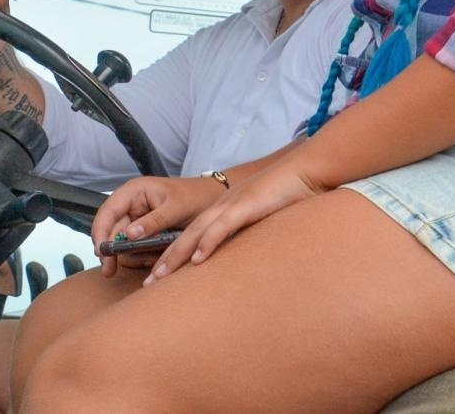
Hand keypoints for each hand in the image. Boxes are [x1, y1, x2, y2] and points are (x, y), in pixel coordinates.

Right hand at [90, 175, 221, 277]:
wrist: (214, 200)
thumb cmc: (196, 197)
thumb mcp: (176, 208)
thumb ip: (154, 221)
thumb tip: (128, 235)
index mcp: (134, 191)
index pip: (107, 212)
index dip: (99, 233)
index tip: (101, 254)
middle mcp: (130, 204)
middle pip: (109, 231)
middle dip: (112, 251)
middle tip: (111, 271)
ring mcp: (136, 219)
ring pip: (120, 243)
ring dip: (130, 255)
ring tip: (148, 260)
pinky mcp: (143, 232)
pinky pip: (134, 248)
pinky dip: (140, 256)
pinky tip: (152, 259)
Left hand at [144, 162, 325, 285]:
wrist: (306, 170)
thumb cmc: (289, 194)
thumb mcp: (264, 217)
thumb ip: (252, 234)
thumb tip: (247, 259)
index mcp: (224, 210)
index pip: (192, 235)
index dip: (174, 256)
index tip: (160, 278)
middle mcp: (222, 207)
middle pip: (186, 236)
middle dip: (166, 261)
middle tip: (148, 285)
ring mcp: (233, 205)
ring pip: (197, 232)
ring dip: (176, 256)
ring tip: (160, 277)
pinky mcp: (247, 205)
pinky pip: (223, 226)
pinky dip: (208, 242)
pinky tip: (197, 259)